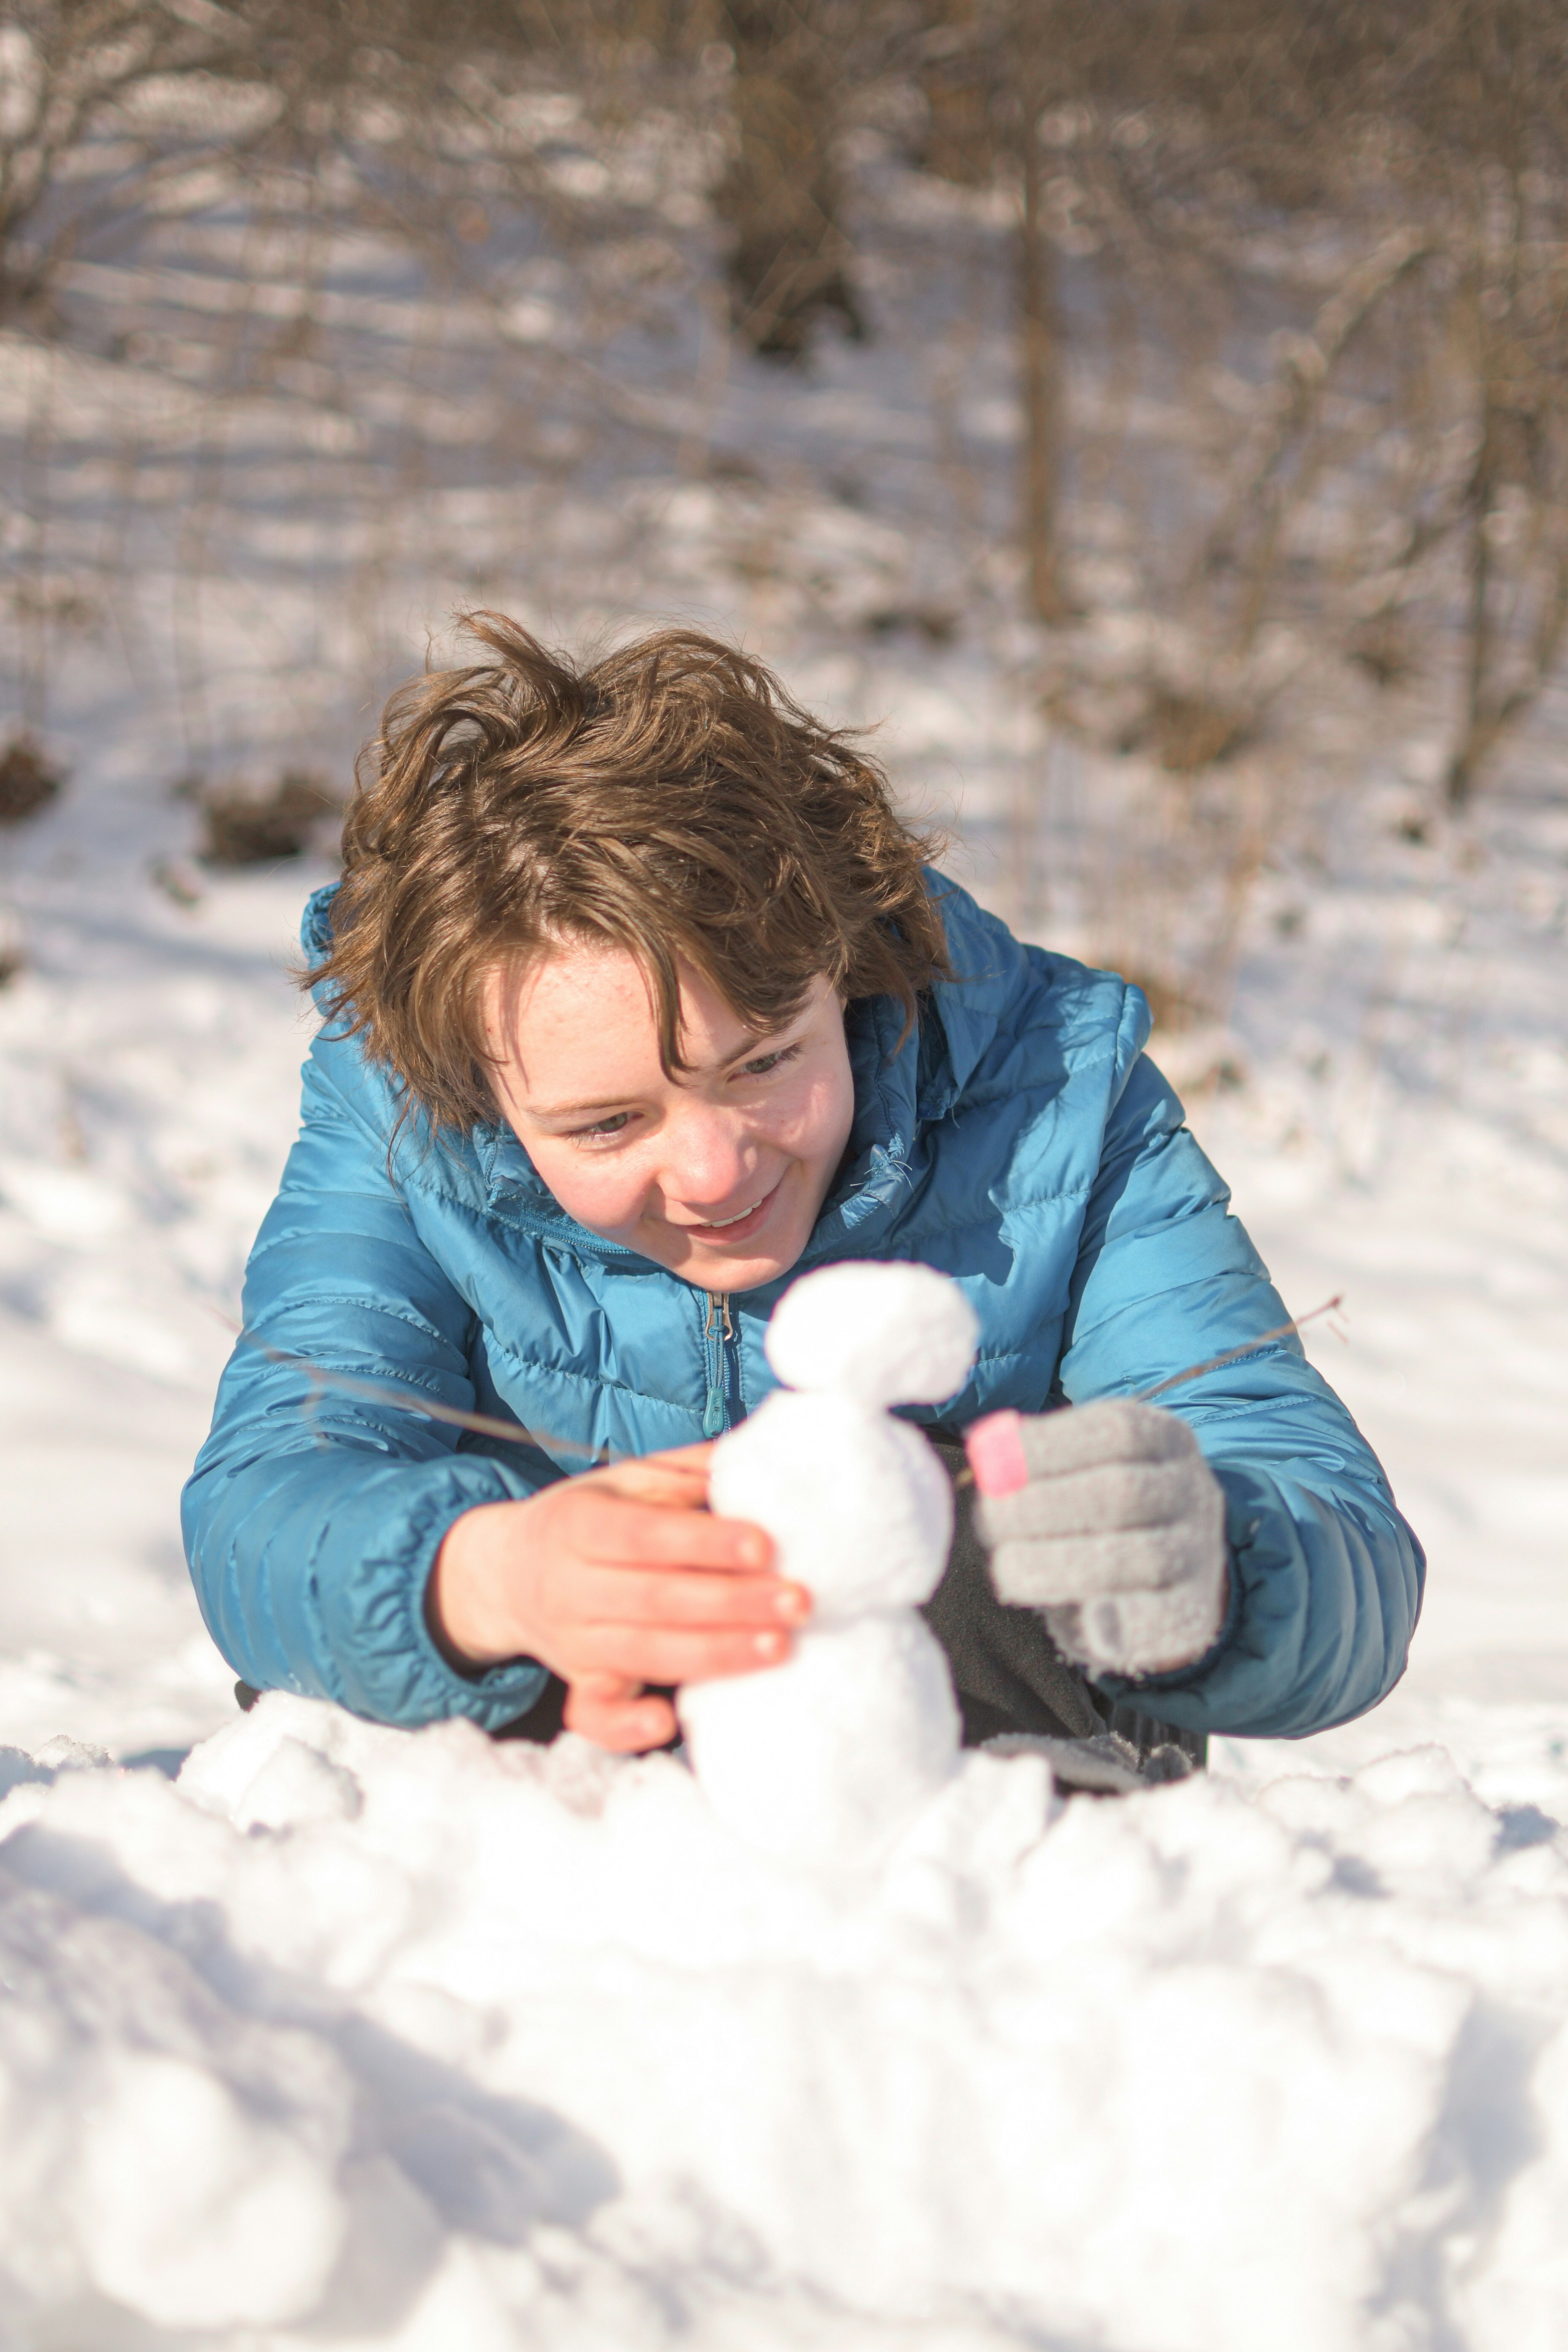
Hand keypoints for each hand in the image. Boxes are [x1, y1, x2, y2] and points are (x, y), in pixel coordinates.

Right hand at [426, 1445, 809, 1752]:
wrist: (504, 1573)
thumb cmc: (586, 1518)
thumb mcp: (623, 1480)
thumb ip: (685, 1470)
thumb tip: (755, 1460)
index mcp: (578, 1524)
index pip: (644, 1536)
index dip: (703, 1543)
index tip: (765, 1545)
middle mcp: (569, 1586)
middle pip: (655, 1598)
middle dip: (732, 1602)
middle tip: (798, 1601)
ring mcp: (572, 1642)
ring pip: (645, 1653)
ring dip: (716, 1654)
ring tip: (779, 1647)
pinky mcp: (579, 1683)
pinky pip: (595, 1714)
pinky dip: (627, 1726)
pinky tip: (668, 1722)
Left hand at [965, 1401, 1226, 1675]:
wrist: (1171, 1579)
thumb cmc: (1105, 1514)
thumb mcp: (1082, 1470)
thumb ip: (1040, 1462)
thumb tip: (989, 1451)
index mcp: (1165, 1439)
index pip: (1117, 1431)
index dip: (1049, 1445)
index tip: (992, 1460)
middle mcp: (1193, 1490)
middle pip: (1124, 1492)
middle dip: (1044, 1506)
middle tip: (990, 1521)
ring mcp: (1199, 1553)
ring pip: (1142, 1556)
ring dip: (1062, 1563)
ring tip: (1007, 1568)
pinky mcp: (1193, 1613)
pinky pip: (1153, 1616)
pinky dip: (1106, 1617)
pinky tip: (1062, 1612)